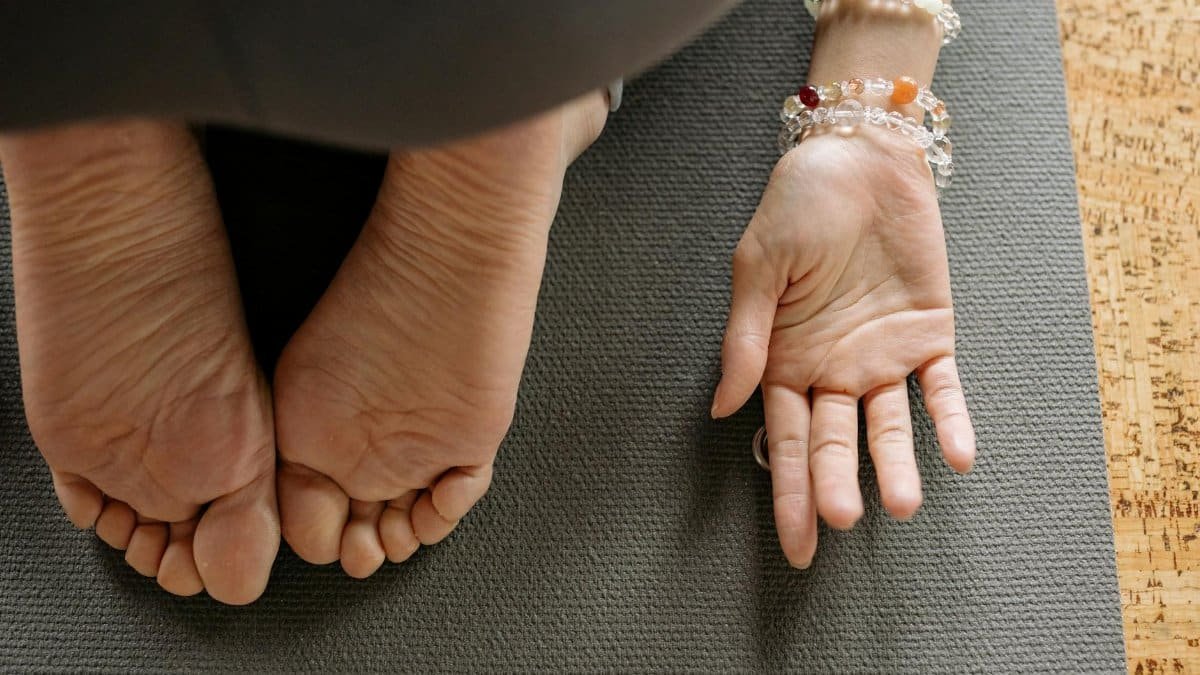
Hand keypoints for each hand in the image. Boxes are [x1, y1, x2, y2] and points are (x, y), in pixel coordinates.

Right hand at [711, 125, 975, 567]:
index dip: (788, 491)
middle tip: (839, 523)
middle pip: (832, 443)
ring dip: (895, 464)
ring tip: (900, 504)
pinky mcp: (930, 334)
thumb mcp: (758, 267)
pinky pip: (941, 387)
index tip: (795, 543)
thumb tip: (723, 405)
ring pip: (888, 427)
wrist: (861, 157)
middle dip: (834, 486)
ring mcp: (882, 356)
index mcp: (783, 360)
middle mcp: (832, 370)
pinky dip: (950, 419)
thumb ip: (746, 338)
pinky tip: (957, 455)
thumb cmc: (798, 205)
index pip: (784, 439)